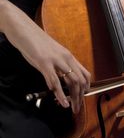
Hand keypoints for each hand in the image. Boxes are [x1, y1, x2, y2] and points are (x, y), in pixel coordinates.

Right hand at [0, 0, 90, 114]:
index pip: (85, 74)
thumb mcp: (52, 54)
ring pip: (72, 82)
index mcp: (68, 56)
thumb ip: (58, 66)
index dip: (86, 88)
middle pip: (80, 81)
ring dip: (73, 98)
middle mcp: (66, 58)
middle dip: (80, 97)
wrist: (23, 29)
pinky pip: (55, 81)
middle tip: (77, 108)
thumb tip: (61, 79)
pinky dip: (59, 94)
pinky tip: (61, 101)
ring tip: (71, 108)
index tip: (82, 98)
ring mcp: (56, 60)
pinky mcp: (44, 62)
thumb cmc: (36, 42)